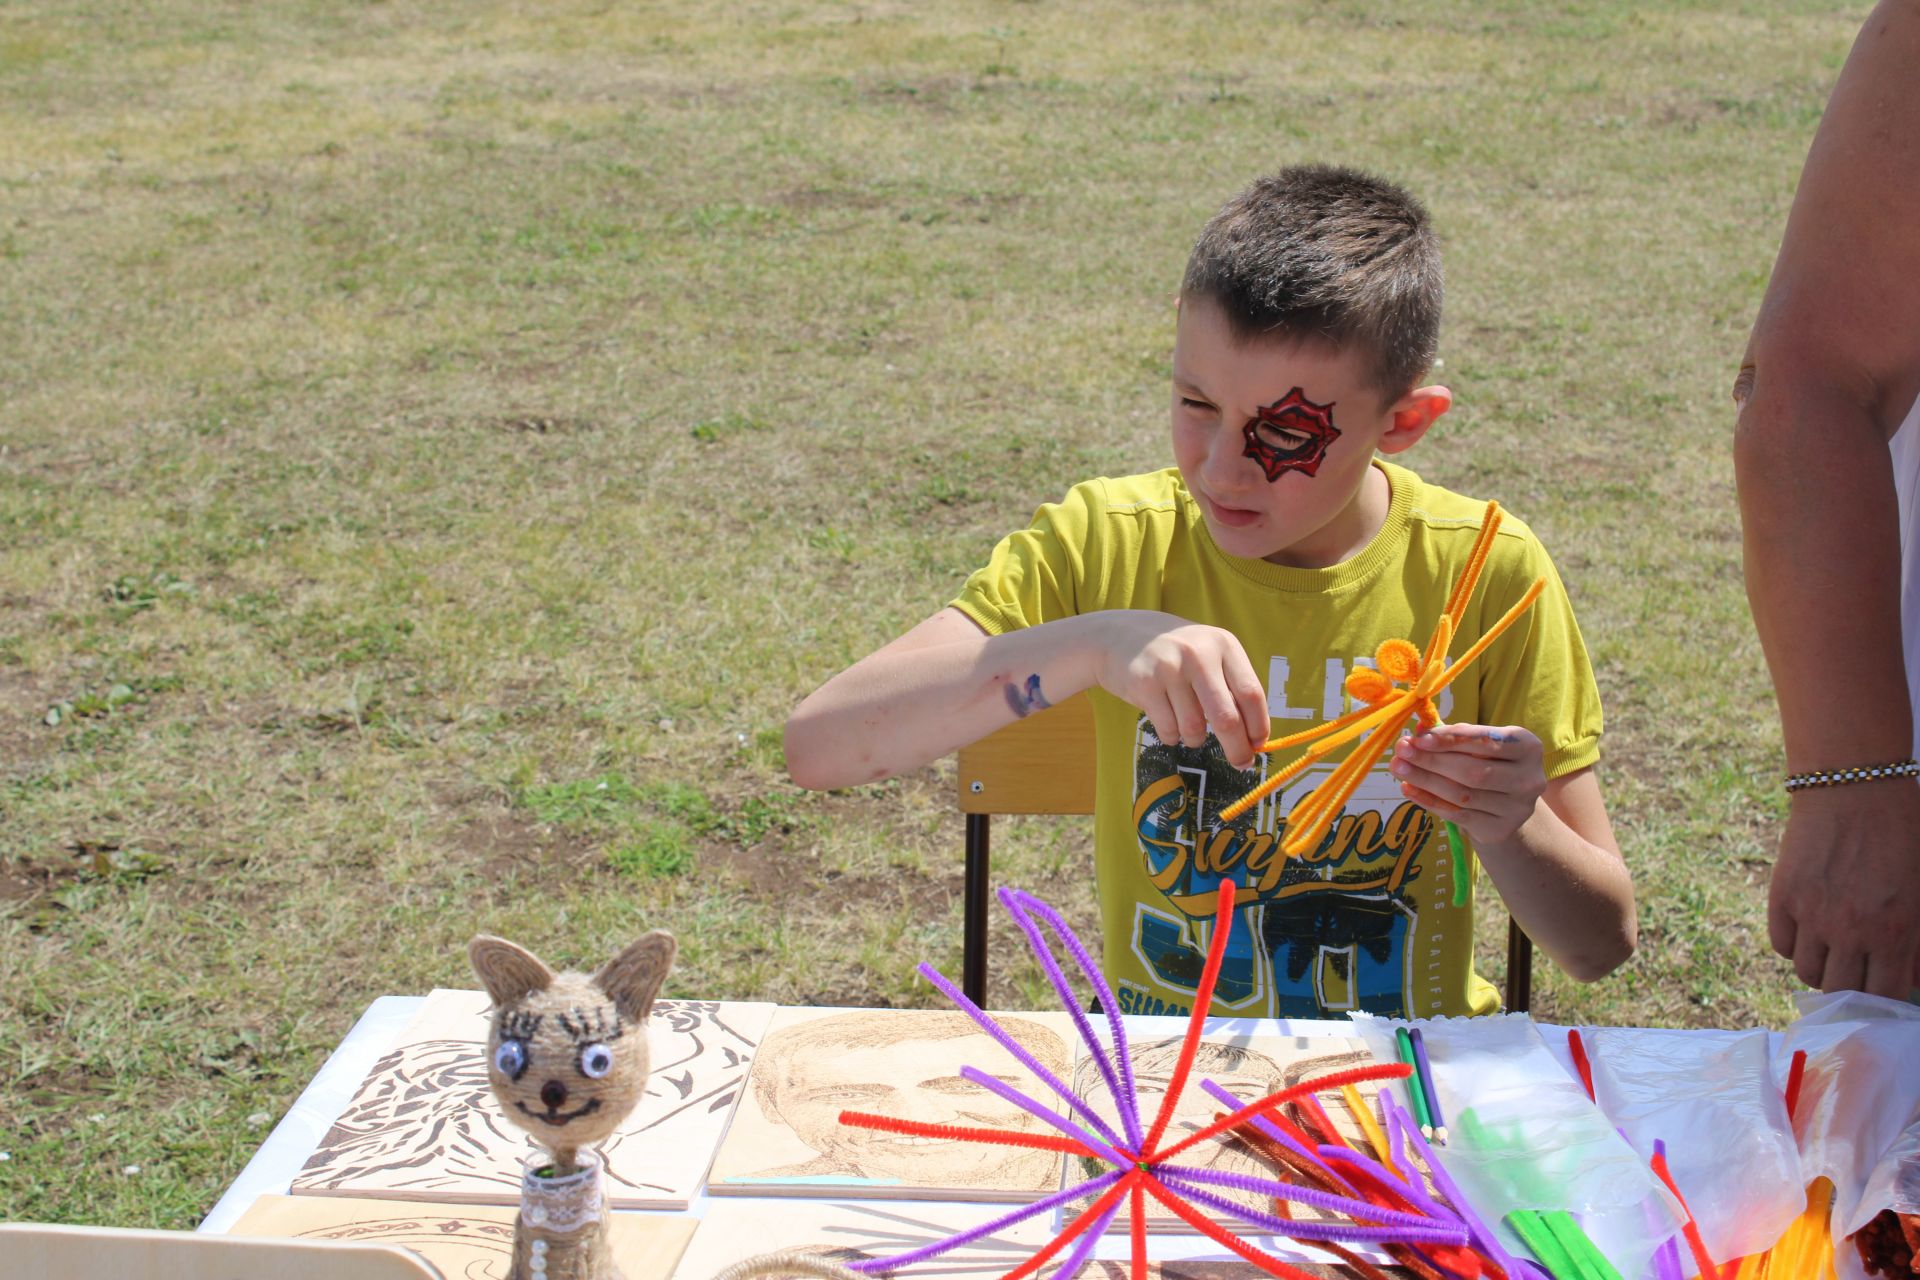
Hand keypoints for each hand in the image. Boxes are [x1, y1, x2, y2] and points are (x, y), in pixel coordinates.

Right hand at [1090, 611, 1269, 767]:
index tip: (1258, 745)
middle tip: (1241, 763)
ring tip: (1187, 724)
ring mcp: (1170, 668)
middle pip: (1227, 717)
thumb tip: (1252, 739)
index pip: (1251, 694)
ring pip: (1195, 728)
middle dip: (1236, 748)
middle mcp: (1199, 654)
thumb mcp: (1208, 655)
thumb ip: (1231, 688)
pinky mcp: (1145, 684)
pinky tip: (1166, 718)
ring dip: (1195, 738)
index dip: (1258, 726)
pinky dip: (1172, 736)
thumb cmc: (1175, 654)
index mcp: (1224, 645)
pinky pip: (1168, 730)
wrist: (1118, 635)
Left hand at [1388, 723, 1546, 845]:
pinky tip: (1408, 789)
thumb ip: (1453, 735)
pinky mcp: (1500, 828)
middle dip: (1431, 760)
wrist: (1507, 805)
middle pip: (1472, 770)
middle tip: (1401, 752)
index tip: (1419, 738)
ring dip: (1425, 780)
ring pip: (1462, 794)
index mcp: (1528, 746)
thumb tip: (1418, 730)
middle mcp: (1528, 778)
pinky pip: (1457, 814)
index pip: (1486, 741)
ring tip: (1399, 768)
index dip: (1451, 740)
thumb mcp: (1479, 744)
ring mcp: (1517, 807)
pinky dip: (1429, 801)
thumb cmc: (1489, 763)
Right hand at [1771, 783, 1919, 996]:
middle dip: (1848, 984)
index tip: (1878, 985)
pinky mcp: (1783, 896)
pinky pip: (1781, 943)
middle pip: (1839, 989)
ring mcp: (1812, 915)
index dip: (1880, 996)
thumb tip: (1909, 976)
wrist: (1856, 788)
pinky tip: (1806, 928)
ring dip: (1819, 966)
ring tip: (1828, 949)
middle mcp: (1851, 931)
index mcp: (1896, 932)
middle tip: (1853, 968)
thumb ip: (1918, 939)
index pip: (1881, 994)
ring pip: (1807, 972)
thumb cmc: (1904, 833)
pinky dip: (1793, 943)